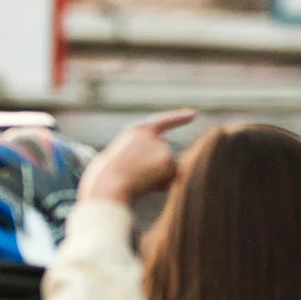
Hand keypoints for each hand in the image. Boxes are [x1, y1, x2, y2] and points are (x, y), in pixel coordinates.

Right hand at [79, 110, 195, 205]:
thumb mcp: (118, 160)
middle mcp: (150, 135)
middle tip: (134, 177)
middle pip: (163, 153)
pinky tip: (146, 185)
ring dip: (157, 178)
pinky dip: (163, 185)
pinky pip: (172, 178)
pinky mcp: (168, 160)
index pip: (162, 122)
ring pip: (168, 167)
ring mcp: (160, 146)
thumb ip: (139, 158)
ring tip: (137, 180)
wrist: (107, 185)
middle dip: (155, 168)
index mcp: (134, 131)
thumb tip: (162, 169)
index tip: (194, 114)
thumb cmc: (106, 178)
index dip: (178, 118)